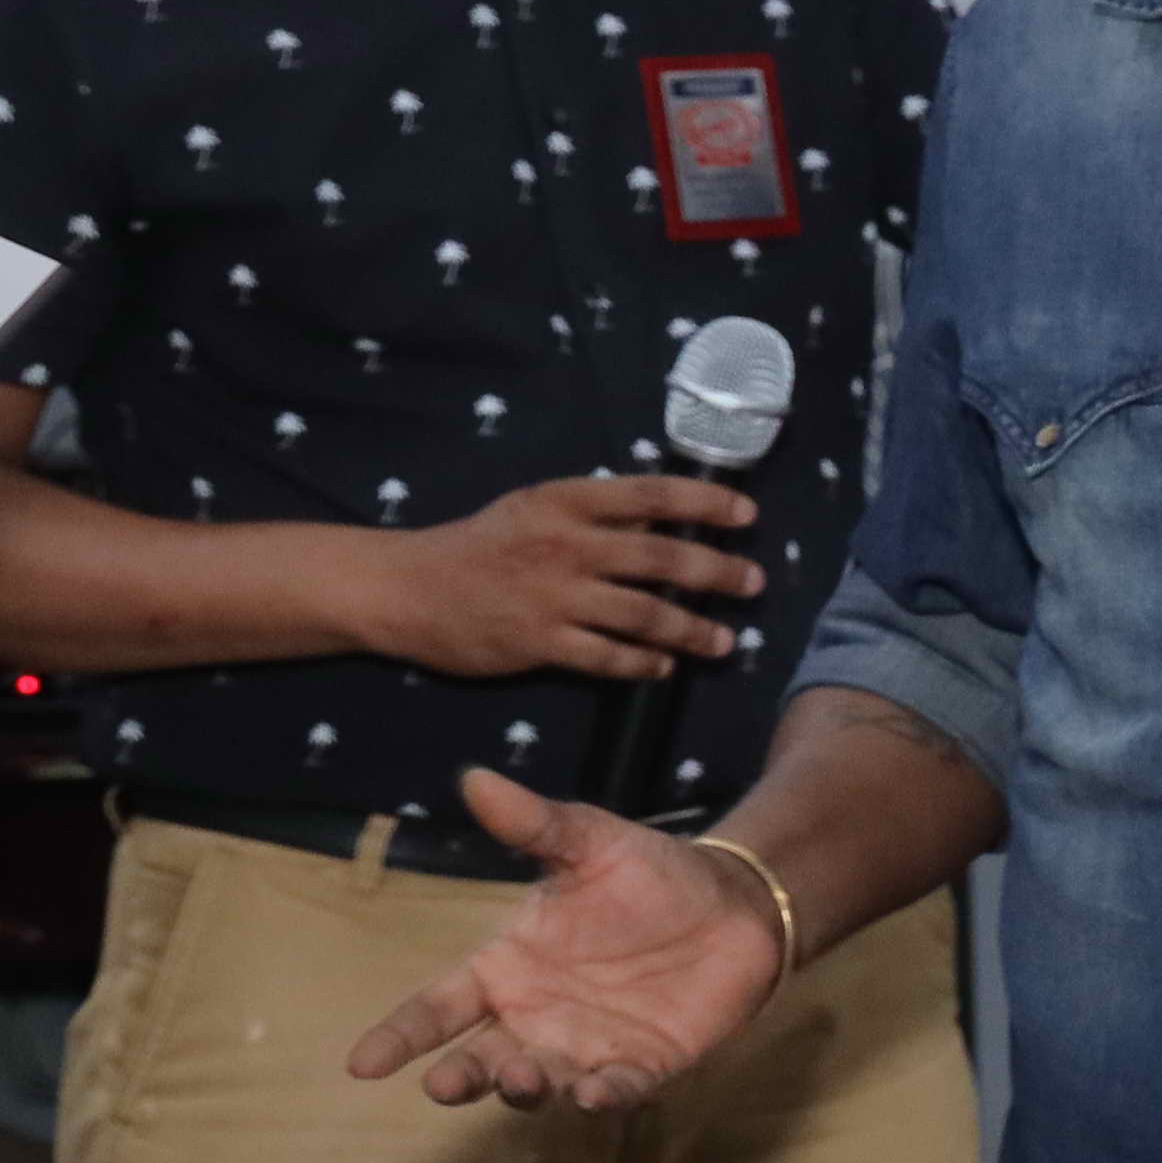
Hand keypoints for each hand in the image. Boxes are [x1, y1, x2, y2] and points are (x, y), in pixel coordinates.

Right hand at [338, 769, 792, 1108]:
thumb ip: (535, 823)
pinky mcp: (643, 1063)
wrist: (735, 901)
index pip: (439, 1006)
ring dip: (523, 1088)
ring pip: (540, 1083)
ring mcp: (586, 1046)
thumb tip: (475, 779)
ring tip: (518, 1079)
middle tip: (444, 1084)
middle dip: (460, 1076)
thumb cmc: (651, 873)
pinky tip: (593, 1094)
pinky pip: (616, 1089)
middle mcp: (535, 1017)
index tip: (360, 1064)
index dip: (401, 1035)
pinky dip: (602, 1096)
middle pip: (480, 1058)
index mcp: (507, 967)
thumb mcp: (590, 841)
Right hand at [353, 475, 762, 682]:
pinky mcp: (539, 643)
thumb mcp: (536, 509)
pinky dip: (643, 663)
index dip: (707, 503)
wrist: (407, 589)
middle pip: (663, 558)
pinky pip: (608, 657)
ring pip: (645, 615)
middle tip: (754, 583)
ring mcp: (554, 597)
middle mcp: (567, 545)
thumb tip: (665, 519)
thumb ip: (597, 515)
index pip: (653, 495)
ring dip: (693, 630)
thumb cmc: (480, 545)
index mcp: (567, 502)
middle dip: (718, 573)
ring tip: (725, 641)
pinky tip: (664, 667)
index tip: (747, 515)